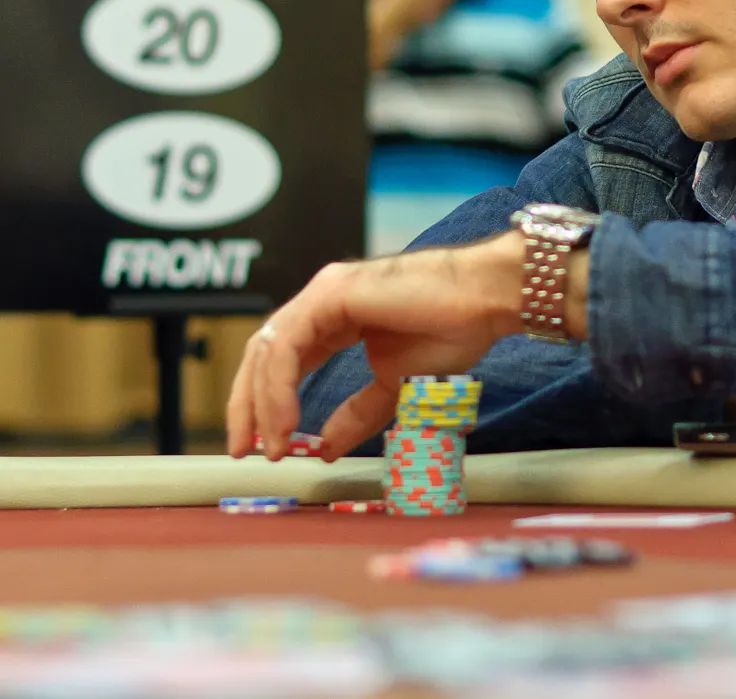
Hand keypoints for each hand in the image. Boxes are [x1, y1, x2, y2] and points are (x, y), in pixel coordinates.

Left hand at [226, 233, 524, 460]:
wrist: (482, 301)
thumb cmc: (452, 330)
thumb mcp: (396, 385)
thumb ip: (359, 413)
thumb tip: (324, 449)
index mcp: (335, 318)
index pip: (284, 361)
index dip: (266, 403)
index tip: (265, 447)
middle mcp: (322, 301)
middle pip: (263, 354)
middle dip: (247, 404)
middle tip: (245, 450)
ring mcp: (323, 293)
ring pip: (269, 350)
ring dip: (262, 402)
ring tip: (273, 445)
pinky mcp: (330, 294)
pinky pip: (288, 345)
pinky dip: (279, 386)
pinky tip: (286, 419)